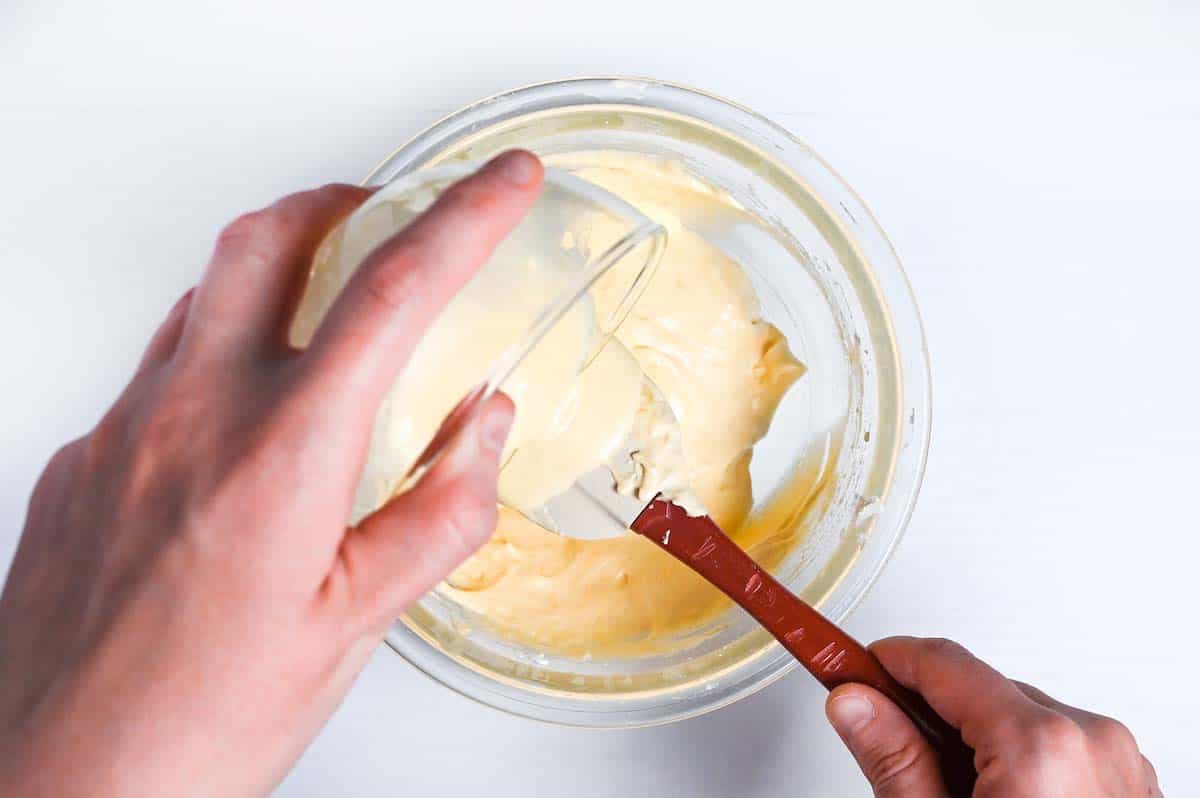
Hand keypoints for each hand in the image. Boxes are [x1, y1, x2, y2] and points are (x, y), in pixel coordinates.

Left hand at [0, 151, 543, 796]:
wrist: (60, 787)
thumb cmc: (199, 726)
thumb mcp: (358, 626)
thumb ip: (438, 512)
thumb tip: (480, 427)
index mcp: (280, 457)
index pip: (393, 294)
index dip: (464, 218)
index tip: (506, 181)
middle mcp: (188, 418)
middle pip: (268, 239)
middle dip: (344, 201)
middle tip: (391, 215)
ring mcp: (120, 432)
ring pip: (205, 296)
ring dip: (277, 278)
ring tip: (327, 321)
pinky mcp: (79, 462)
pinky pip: (157, 368)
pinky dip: (219, 358)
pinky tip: (243, 425)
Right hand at [825, 636, 1160, 796]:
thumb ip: (894, 760)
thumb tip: (855, 707)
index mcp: (1039, 745)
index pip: (942, 663)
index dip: (884, 662)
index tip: (848, 666)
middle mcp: (1091, 742)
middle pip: (983, 691)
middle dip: (932, 715)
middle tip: (890, 752)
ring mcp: (1121, 767)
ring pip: (1023, 720)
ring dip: (979, 743)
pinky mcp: (1133, 788)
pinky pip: (1063, 750)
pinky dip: (1023, 767)